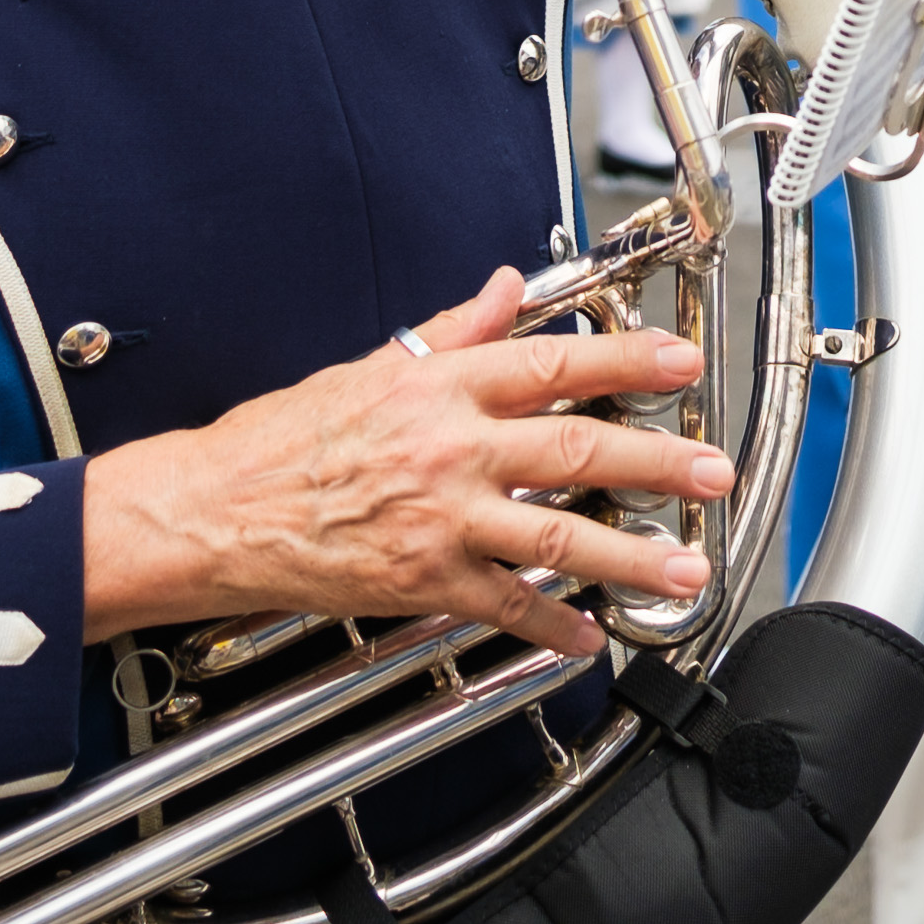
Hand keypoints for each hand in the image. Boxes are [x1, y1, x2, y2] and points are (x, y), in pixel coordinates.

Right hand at [78, 267, 735, 657]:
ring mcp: (438, 520)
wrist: (211, 511)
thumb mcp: (370, 367)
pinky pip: (502, 605)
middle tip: (712, 470)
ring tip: (684, 565)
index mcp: (439, 387)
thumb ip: (452, 332)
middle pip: (573, 447)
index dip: (626, 358)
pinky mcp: (419, 580)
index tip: (681, 361)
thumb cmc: (279, 441)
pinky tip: (588, 634)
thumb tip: (506, 289)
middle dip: (655, 459)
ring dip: (629, 553)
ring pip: (554, 533)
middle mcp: (449, 449)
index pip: (552, 363)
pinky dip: (550, 624)